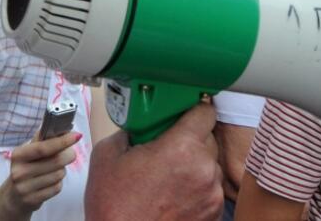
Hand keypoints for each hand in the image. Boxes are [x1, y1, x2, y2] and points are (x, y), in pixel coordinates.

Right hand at [0, 131, 81, 219]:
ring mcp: (25, 188)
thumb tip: (62, 127)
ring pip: (59, 174)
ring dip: (62, 170)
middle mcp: (19, 172)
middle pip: (56, 161)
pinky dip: (58, 183)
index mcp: (18, 155)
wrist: (13, 197)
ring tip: (54, 170)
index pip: (44, 147)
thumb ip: (43, 139)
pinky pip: (57, 187)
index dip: (62, 141)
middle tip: (70, 153)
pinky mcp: (33, 200)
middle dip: (68, 155)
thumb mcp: (28, 152)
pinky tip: (50, 182)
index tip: (76, 135)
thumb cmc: (26, 168)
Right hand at [85, 101, 222, 220]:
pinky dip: (197, 188)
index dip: (193, 110)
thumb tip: (137, 125)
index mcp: (181, 148)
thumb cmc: (115, 210)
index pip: (205, 112)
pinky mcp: (214, 214)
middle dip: (190, 139)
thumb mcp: (106, 157)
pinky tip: (174, 195)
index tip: (184, 113)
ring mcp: (212, 194)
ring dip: (195, 165)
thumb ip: (128, 131)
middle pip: (208, 138)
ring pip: (210, 165)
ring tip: (168, 177)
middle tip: (166, 148)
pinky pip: (210, 189)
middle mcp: (204, 169)